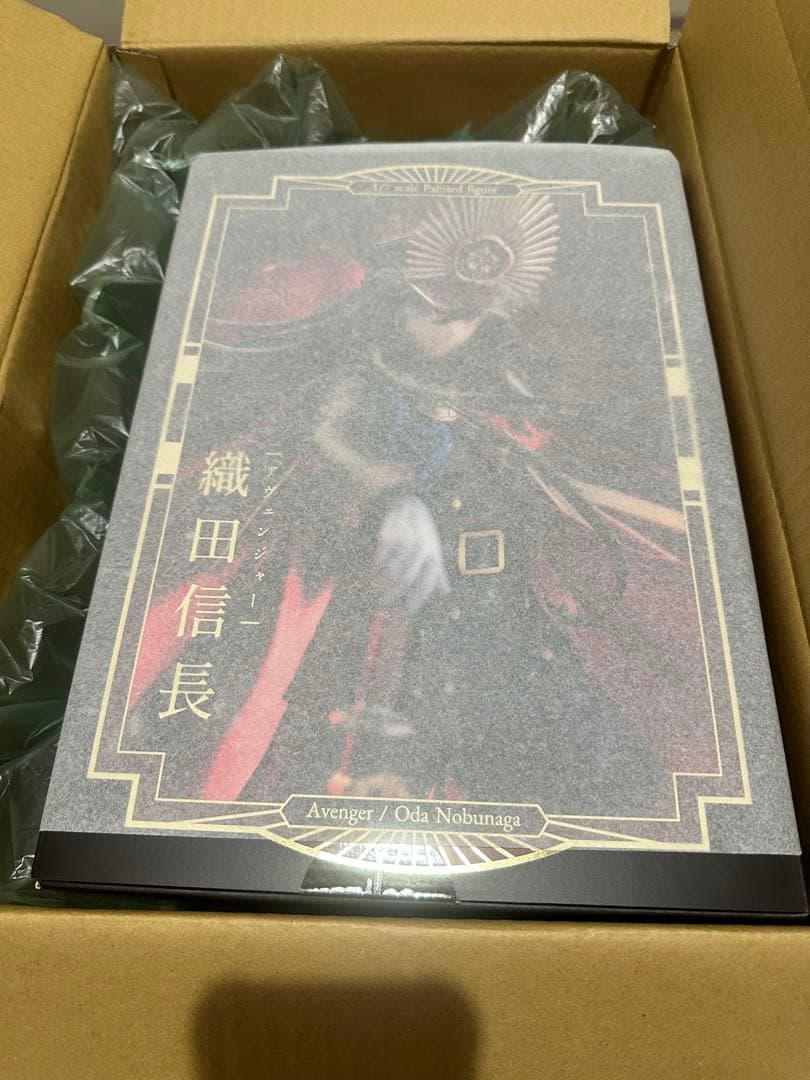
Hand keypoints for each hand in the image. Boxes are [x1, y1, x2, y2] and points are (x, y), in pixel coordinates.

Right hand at [375, 496, 449, 611]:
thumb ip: (438, 573)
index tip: (406, 611)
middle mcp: (421, 549)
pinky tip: (371, 574)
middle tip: (382, 603)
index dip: (417, 600)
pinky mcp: (391, 534)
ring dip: (380, 584)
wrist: (409, 505)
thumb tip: (446, 593)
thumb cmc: (422, 535)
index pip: (426, 583)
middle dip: (392, 594)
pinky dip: (374, 569)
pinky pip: (381, 558)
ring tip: (373, 590)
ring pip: (391, 570)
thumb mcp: (434, 552)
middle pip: (405, 579)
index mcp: (434, 556)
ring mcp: (406, 542)